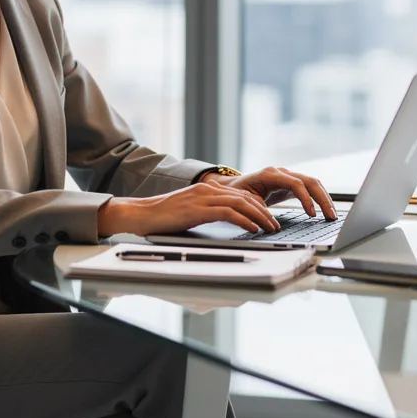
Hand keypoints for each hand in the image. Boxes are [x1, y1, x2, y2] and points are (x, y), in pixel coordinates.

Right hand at [97, 181, 281, 236]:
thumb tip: (225, 221)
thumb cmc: (162, 217)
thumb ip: (206, 211)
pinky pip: (229, 213)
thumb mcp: (189, 210)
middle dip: (264, 211)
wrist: (141, 214)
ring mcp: (203, 198)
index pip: (240, 194)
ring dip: (260, 216)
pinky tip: (253, 228)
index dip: (258, 206)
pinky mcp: (198, 209)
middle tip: (275, 224)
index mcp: (206, 189)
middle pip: (245, 197)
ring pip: (241, 203)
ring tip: (270, 228)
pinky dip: (244, 220)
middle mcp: (207, 190)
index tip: (269, 217)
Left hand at [206, 166, 337, 220]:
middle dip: (323, 199)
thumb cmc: (237, 193)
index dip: (306, 199)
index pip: (295, 184)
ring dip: (325, 199)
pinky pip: (310, 188)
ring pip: (313, 183)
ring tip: (332, 215)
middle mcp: (282, 172)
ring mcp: (288, 176)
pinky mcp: (291, 183)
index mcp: (270, 174)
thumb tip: (272, 225)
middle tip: (331, 216)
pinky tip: (325, 210)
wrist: (233, 186)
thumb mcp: (244, 202)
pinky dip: (319, 198)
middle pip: (310, 181)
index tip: (312, 215)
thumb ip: (257, 210)